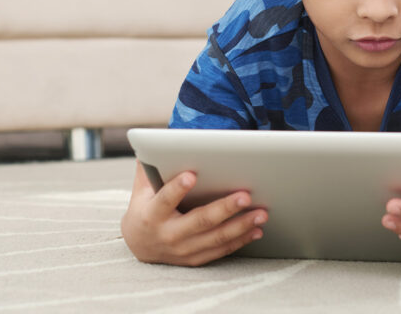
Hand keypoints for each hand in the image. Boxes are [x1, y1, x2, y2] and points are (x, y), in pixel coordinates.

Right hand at [121, 163, 268, 265]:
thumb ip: (148, 167)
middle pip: (200, 221)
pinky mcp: (195, 258)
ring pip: (216, 238)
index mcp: (152, 215)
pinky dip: (241, 240)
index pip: (165, 200)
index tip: (191, 175)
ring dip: (241, 225)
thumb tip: (155, 142)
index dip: (177, 189)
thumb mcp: (141, 188)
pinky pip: (221, 250)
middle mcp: (168, 235)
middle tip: (245, 195)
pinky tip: (256, 230)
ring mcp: (183, 250)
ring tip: (261, 213)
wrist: (140, 246)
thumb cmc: (145, 208)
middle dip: (224, 208)